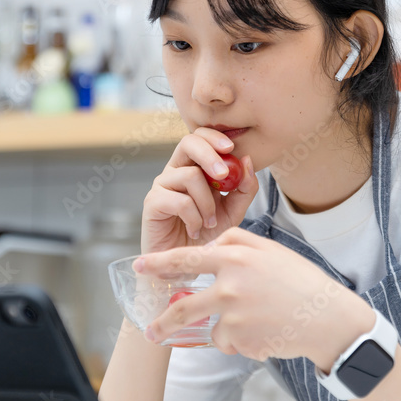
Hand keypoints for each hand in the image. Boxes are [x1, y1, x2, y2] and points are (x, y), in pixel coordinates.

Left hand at [133, 227, 374, 366]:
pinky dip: (244, 342)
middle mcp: (229, 287)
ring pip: (213, 329)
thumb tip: (209, 247)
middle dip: (163, 322)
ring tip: (258, 324)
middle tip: (149, 331)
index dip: (160, 264)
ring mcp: (234, 316)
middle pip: (184, 308)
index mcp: (236, 258)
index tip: (140, 267)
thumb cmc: (300, 281)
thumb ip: (237, 242)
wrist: (327, 318)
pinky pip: (232, 343)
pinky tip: (268, 332)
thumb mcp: (270, 250)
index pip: (187, 259)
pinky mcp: (242, 341)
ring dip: (228, 330)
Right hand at [141, 128, 258, 254]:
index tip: (232, 148)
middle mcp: (176, 171)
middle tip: (224, 175)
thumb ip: (243, 188)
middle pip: (188, 143)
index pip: (200, 137)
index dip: (214, 137)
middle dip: (211, 156)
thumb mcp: (233, 211)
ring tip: (209, 223)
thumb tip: (247, 160)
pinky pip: (180, 201)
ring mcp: (162, 186)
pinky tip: (195, 230)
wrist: (186, 264)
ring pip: (190, 175)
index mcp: (194, 166)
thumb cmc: (206, 235)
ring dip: (207, 203)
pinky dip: (194, 218)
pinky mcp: (153, 203)